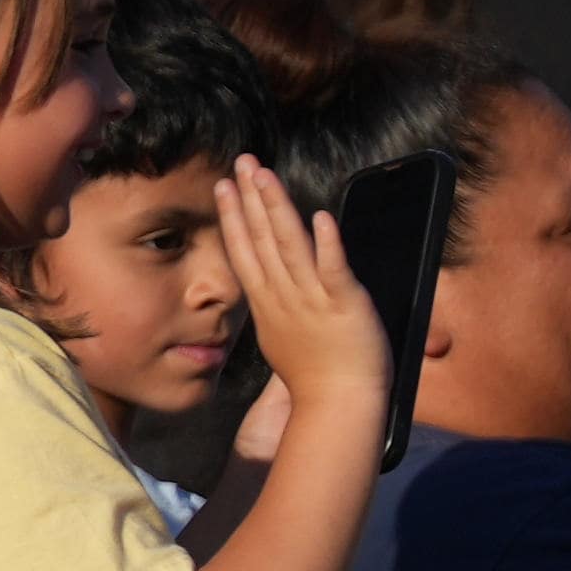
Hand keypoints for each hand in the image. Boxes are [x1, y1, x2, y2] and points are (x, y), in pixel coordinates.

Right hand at [216, 158, 376, 414]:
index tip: (225, 187)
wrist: (338, 408)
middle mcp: (284, 298)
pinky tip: (318, 217)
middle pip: (261, 239)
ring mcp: (313, 301)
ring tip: (266, 175)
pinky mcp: (345, 306)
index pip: (245, 252)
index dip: (234, 217)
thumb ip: (280, 309)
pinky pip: (333, 269)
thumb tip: (277, 291)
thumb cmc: (317, 379)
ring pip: (290, 245)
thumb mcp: (285, 339)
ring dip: (277, 208)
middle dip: (249, 198)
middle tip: (242, 162)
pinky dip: (326, 244)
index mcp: (268, 305)